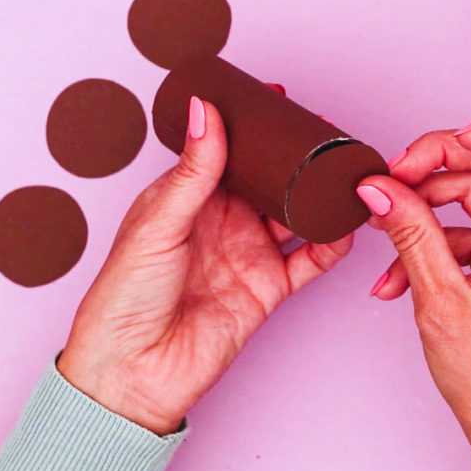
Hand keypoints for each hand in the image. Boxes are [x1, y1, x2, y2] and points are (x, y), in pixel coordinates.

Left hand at [58, 96, 352, 434]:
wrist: (134, 372)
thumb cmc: (123, 299)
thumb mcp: (157, 224)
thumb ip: (192, 172)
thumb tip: (205, 111)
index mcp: (187, 200)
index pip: (226, 151)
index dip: (252, 126)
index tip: (276, 97)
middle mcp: (221, 223)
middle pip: (268, 180)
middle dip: (295, 156)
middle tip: (323, 130)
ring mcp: (247, 254)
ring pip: (295, 214)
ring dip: (319, 195)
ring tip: (344, 169)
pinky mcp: (268, 289)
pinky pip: (310, 260)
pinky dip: (332, 243)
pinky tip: (347, 224)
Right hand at [356, 111, 470, 470]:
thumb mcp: (442, 300)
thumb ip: (410, 233)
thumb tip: (381, 187)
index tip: (460, 137)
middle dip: (441, 165)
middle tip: (394, 177)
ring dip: (425, 207)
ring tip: (384, 223)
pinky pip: (466, 231)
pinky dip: (429, 242)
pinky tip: (395, 272)